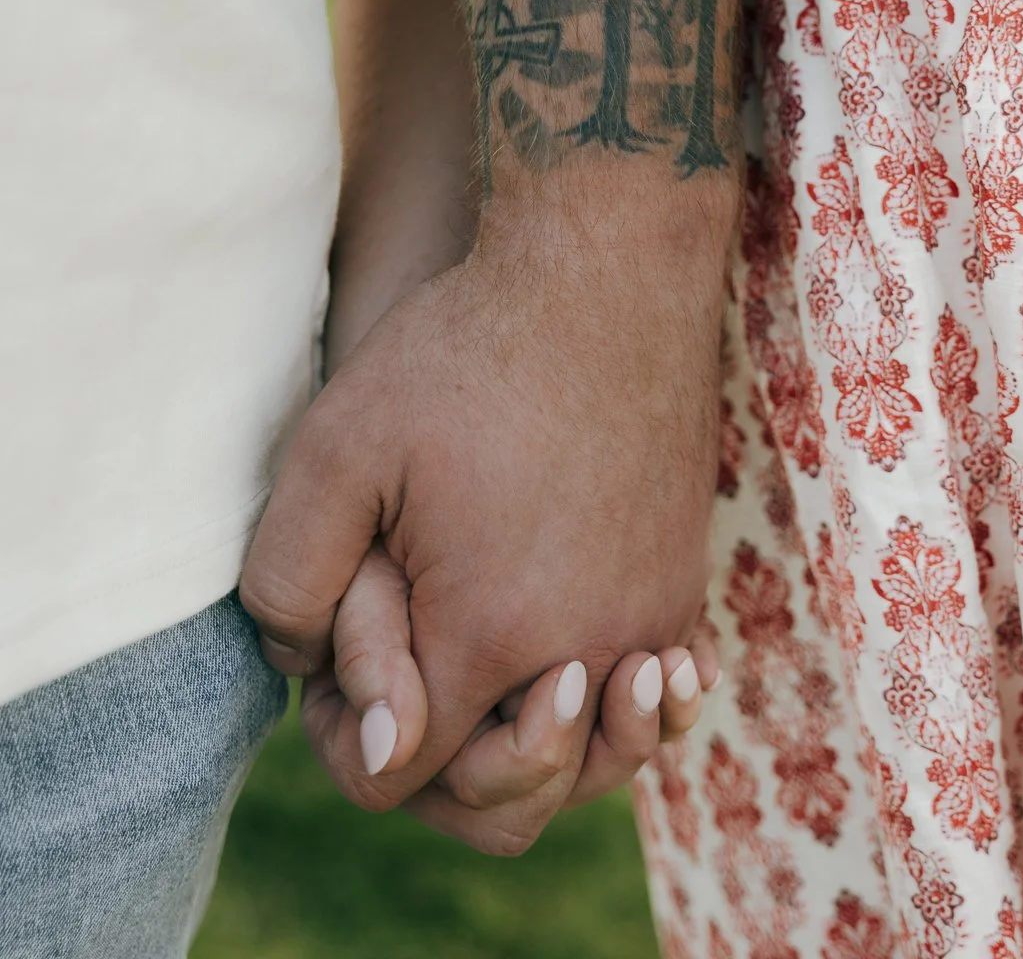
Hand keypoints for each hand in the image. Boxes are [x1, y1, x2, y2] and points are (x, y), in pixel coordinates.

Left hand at [240, 185, 729, 842]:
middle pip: (513, 799)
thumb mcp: (336, 448)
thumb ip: (295, 584)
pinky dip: (617, 702)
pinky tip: (586, 662)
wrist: (607, 267)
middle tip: (405, 686)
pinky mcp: (684, 574)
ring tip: (499, 693)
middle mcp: (589, 649)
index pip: (405, 774)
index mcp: (491, 635)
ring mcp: (651, 615)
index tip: (336, 671)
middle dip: (444, 770)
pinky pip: (655, 690)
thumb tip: (312, 684)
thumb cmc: (467, 348)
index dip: (352, 737)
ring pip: (595, 757)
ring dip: (538, 749)